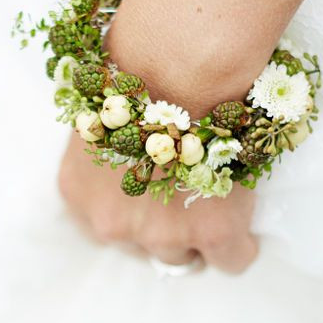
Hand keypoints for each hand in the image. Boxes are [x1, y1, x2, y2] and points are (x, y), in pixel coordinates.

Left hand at [56, 0, 264, 274]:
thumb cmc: (139, 67)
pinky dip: (239, 246)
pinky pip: (231, 260)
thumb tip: (131, 154)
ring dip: (198, 234)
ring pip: (183, 257)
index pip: (104, 226)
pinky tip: (245, 228)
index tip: (155, 191)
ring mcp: (159, 234)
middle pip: (142, 247)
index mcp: (78, 191)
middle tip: (188, 194)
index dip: (134, 208)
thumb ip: (109, 150)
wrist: (178, 63)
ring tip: (219, 201)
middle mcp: (110, 223)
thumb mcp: (102, 115)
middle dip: (164, 225)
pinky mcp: (210, 232)